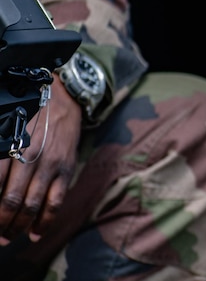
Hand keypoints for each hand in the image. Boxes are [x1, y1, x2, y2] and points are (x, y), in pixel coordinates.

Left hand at [0, 77, 80, 243]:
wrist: (63, 100)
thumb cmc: (26, 114)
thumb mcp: (4, 128)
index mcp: (11, 145)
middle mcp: (31, 156)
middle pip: (11, 200)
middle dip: (0, 223)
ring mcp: (51, 164)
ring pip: (33, 205)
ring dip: (18, 226)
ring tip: (8, 238)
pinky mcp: (66, 169)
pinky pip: (56, 201)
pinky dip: (45, 222)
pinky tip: (34, 233)